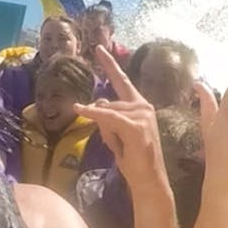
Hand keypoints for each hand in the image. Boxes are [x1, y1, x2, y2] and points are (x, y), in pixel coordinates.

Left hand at [75, 45, 165, 192]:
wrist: (147, 179)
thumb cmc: (133, 159)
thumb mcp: (115, 135)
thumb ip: (107, 117)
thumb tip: (100, 101)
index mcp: (140, 106)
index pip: (122, 80)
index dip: (110, 64)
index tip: (99, 48)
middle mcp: (144, 106)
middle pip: (109, 103)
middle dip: (104, 123)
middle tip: (119, 143)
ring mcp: (142, 115)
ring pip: (107, 112)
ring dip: (107, 132)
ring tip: (122, 148)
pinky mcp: (136, 125)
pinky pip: (107, 116)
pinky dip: (93, 114)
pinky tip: (80, 110)